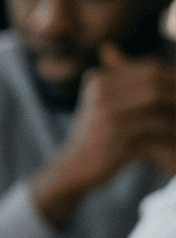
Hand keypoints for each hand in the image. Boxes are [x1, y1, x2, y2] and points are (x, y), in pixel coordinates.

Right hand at [32, 45, 175, 227]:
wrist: (72, 168)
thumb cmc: (96, 137)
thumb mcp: (105, 106)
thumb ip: (127, 86)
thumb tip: (143, 68)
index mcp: (99, 81)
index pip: (149, 70)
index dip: (174, 78)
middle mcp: (100, 93)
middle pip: (153, 83)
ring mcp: (106, 114)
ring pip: (155, 103)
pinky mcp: (114, 137)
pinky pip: (153, 129)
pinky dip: (170, 134)